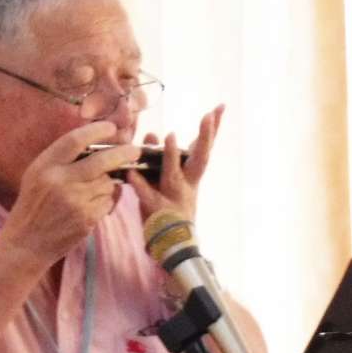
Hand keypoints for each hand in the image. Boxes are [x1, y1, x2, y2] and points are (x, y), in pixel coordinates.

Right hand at [0, 121, 140, 265]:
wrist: (26, 243)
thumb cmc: (33, 205)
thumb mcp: (36, 174)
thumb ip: (61, 158)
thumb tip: (95, 140)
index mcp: (45, 166)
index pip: (75, 140)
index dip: (97, 130)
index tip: (111, 128)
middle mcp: (60, 182)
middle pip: (102, 161)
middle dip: (123, 153)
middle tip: (135, 150)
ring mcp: (75, 202)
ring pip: (108, 183)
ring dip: (108, 182)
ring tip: (92, 188)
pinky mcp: (85, 219)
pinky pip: (107, 202)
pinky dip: (105, 201)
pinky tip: (90, 205)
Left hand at [128, 104, 222, 222]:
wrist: (173, 245)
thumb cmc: (170, 207)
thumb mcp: (169, 181)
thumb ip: (162, 157)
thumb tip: (154, 133)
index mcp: (193, 176)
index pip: (204, 148)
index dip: (213, 129)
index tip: (220, 107)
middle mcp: (188, 185)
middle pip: (200, 158)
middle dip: (205, 137)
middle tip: (209, 115)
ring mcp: (173, 197)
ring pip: (173, 174)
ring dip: (170, 156)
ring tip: (168, 135)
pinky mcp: (157, 210)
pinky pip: (146, 195)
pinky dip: (139, 185)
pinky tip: (131, 174)